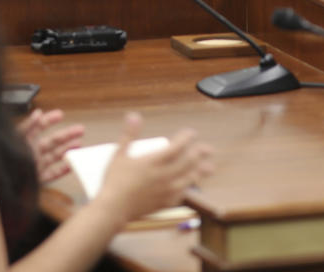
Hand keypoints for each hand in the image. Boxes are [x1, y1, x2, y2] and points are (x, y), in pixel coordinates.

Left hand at [17, 108, 84, 183]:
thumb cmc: (3, 160)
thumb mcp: (16, 140)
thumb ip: (28, 127)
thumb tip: (38, 113)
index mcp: (24, 140)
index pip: (38, 127)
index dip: (49, 120)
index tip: (61, 114)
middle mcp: (30, 151)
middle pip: (51, 141)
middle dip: (66, 134)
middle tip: (81, 129)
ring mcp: (35, 165)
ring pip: (54, 156)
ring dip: (67, 150)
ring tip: (80, 144)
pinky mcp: (36, 179)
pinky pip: (52, 174)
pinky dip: (62, 170)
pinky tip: (72, 165)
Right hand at [94, 112, 213, 225]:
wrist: (114, 208)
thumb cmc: (114, 180)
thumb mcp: (119, 154)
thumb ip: (129, 134)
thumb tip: (134, 115)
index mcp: (153, 162)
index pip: (176, 147)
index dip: (186, 138)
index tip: (191, 133)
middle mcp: (163, 176)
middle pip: (188, 162)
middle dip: (200, 153)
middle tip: (208, 149)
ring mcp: (166, 191)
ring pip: (189, 179)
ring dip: (200, 172)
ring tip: (209, 168)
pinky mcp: (165, 203)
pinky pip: (183, 194)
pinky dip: (189, 188)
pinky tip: (191, 186)